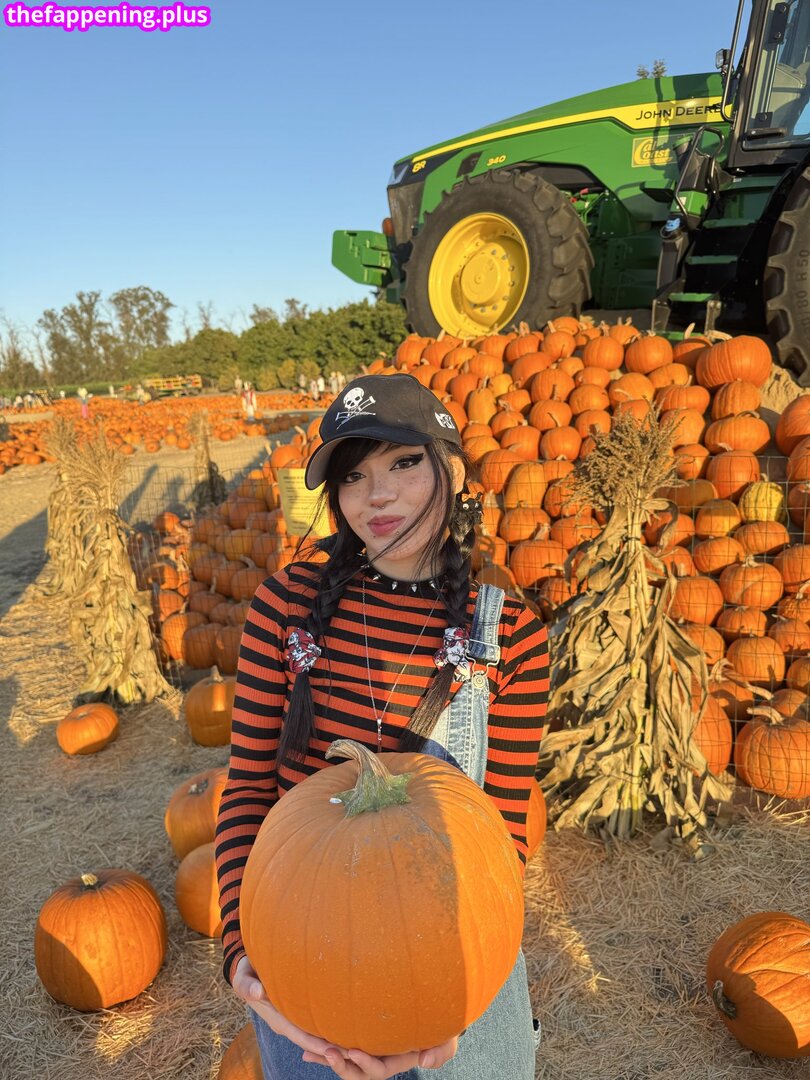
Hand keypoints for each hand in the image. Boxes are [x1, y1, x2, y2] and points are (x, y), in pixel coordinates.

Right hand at [231, 955, 346, 1062]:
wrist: (248, 971)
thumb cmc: (246, 973)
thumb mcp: (243, 978)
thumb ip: (248, 985)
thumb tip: (258, 992)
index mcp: (277, 1019)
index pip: (300, 1036)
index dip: (317, 1045)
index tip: (334, 1051)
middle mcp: (286, 1023)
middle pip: (312, 1041)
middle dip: (331, 1048)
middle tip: (356, 1052)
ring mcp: (292, 1019)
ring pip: (314, 1034)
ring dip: (332, 1040)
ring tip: (356, 1044)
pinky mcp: (297, 1012)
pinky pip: (314, 1024)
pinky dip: (328, 1028)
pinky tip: (345, 1026)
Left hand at [302, 1035, 458, 1077]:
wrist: (434, 1011)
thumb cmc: (441, 1027)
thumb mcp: (446, 1040)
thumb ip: (440, 1052)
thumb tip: (425, 1062)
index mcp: (397, 1061)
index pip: (379, 1070)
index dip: (365, 1064)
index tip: (352, 1051)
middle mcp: (380, 1058)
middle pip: (357, 1072)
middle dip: (341, 1066)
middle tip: (327, 1052)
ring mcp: (369, 1049)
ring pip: (346, 1062)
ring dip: (327, 1059)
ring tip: (310, 1052)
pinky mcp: (360, 1038)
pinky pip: (341, 1048)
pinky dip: (323, 1051)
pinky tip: (306, 1051)